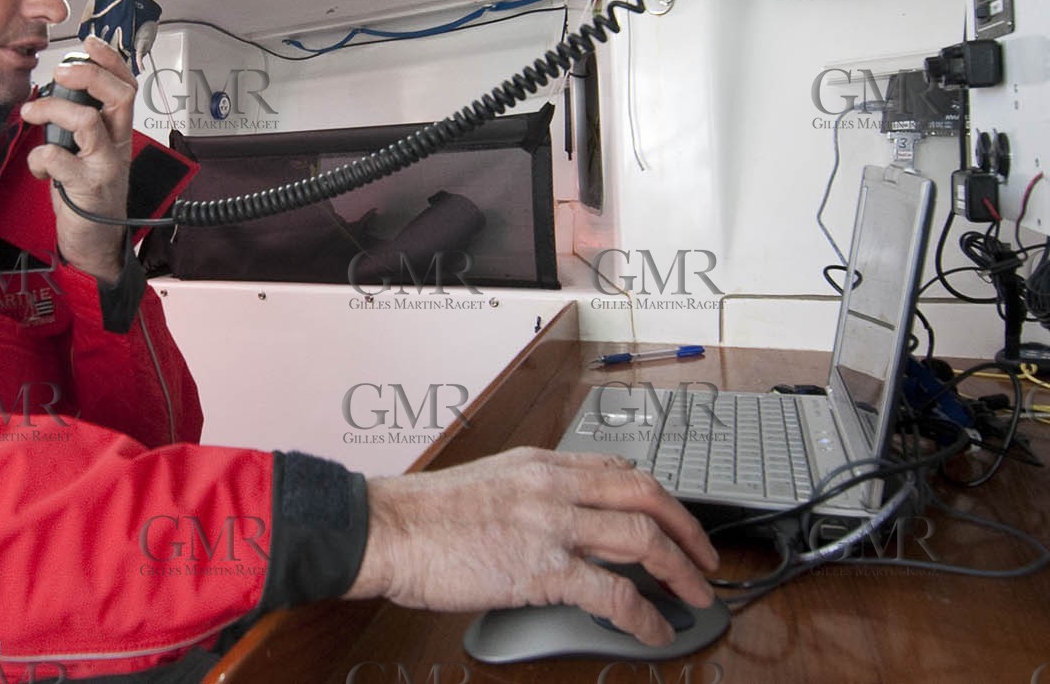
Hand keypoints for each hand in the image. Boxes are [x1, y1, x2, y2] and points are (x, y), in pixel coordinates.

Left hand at [20, 37, 134, 283]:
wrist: (96, 244)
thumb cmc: (88, 195)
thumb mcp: (90, 152)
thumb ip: (81, 124)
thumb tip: (59, 94)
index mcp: (119, 132)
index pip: (127, 86)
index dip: (110, 60)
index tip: (89, 44)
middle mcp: (118, 145)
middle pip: (118, 96)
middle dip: (88, 75)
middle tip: (59, 74)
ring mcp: (105, 166)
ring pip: (87, 122)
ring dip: (52, 111)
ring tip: (30, 113)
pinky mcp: (87, 188)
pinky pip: (59, 159)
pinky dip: (39, 157)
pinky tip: (37, 167)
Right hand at [345, 447, 719, 645]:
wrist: (387, 529)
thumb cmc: (423, 513)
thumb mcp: (487, 483)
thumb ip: (529, 494)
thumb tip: (557, 520)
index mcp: (540, 463)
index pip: (618, 469)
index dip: (658, 496)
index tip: (673, 517)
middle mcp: (553, 485)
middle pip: (647, 497)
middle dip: (688, 529)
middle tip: (706, 558)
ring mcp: (551, 524)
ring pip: (642, 539)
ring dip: (680, 572)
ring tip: (695, 597)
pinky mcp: (542, 568)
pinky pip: (612, 594)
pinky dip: (643, 615)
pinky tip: (653, 631)